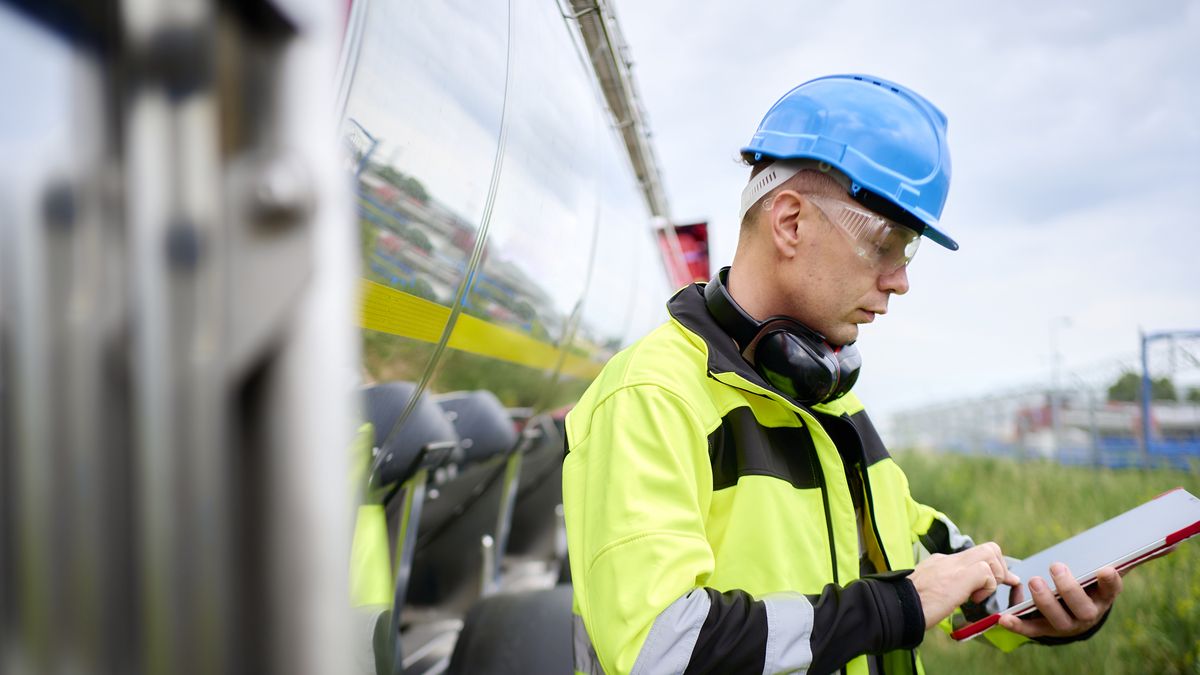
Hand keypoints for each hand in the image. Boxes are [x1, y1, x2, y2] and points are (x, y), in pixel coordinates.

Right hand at [909, 542, 1019, 629]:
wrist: (896, 605)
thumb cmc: (906, 606)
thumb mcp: (925, 592)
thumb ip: (939, 589)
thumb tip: (949, 599)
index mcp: (939, 563)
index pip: (972, 557)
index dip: (988, 569)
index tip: (992, 584)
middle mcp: (947, 559)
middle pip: (988, 548)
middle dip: (999, 568)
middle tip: (999, 586)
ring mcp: (954, 565)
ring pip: (991, 553)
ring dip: (995, 576)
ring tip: (980, 595)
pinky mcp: (961, 576)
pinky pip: (987, 573)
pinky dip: (987, 588)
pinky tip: (973, 600)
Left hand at [998, 563, 1121, 638]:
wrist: (1076, 611)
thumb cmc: (1086, 582)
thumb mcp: (1096, 570)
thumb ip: (1109, 555)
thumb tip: (1129, 538)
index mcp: (1104, 596)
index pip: (1112, 589)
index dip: (1109, 581)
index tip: (1104, 568)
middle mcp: (1088, 614)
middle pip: (1083, 608)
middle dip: (1069, 588)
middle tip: (1056, 566)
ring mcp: (1068, 624)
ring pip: (1058, 620)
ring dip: (1045, 602)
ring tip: (1034, 581)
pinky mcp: (1047, 630)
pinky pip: (1033, 630)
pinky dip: (1018, 625)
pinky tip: (1005, 617)